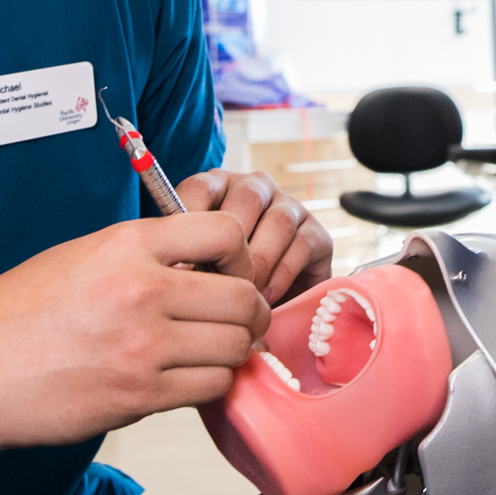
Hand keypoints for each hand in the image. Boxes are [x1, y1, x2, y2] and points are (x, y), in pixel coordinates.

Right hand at [0, 212, 269, 452]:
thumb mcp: (83, 256)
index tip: (229, 273)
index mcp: (127, 244)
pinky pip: (209, 388)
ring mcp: (142, 347)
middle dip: (249, 312)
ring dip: (230, 353)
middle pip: (244, 298)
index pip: (226, 233)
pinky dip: (208, 385)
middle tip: (233, 321)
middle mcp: (141, 290)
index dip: (240, 256)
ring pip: (234, 348)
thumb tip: (205, 268)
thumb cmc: (17, 312)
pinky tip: (184, 378)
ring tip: (205, 351)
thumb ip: (146, 256)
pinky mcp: (137, 396)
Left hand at [173, 169, 331, 300]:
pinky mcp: (317, 234)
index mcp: (217, 186)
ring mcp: (289, 207)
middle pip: (247, 198)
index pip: (201, 188)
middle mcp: (255, 188)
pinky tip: (266, 297)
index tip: (180, 264)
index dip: (189, 224)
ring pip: (278, 221)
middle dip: (232, 247)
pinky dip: (281, 275)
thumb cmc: (221, 281)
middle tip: (218, 283)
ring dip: (259, 263)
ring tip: (243, 294)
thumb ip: (185, 254)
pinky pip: (302, 245)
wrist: (262, 308)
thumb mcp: (195, 263)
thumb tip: (178, 269)